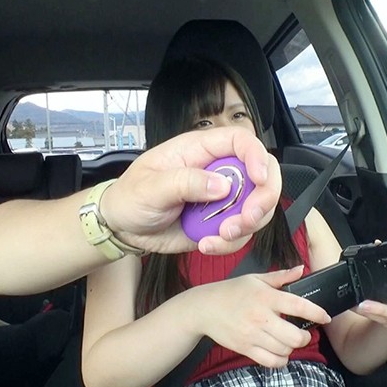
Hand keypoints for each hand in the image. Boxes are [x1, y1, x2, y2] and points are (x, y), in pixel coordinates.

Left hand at [99, 127, 280, 255]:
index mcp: (201, 150)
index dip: (257, 156)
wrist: (123, 227)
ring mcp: (223, 199)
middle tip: (247, 218)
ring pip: (259, 206)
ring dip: (248, 225)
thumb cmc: (131, 196)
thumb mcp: (150, 187)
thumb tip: (222, 185)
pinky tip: (206, 244)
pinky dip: (231, 243)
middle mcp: (219, 171)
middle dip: (264, 198)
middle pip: (264, 173)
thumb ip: (185, 182)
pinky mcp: (221, 222)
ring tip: (219, 236)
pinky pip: (242, 232)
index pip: (241, 141)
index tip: (259, 180)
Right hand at [193, 266, 331, 367]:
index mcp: (266, 297)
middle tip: (304, 333)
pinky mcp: (245, 348)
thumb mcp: (256, 279)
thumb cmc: (231, 291)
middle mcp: (260, 317)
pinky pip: (269, 361)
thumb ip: (281, 277)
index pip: (298, 306)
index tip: (325, 316)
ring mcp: (252, 335)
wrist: (204, 308)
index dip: (317, 313)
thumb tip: (300, 269)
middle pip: (294, 337)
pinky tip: (280, 352)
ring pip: (284, 350)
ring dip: (292, 348)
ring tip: (290, 341)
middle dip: (305, 337)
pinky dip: (280, 360)